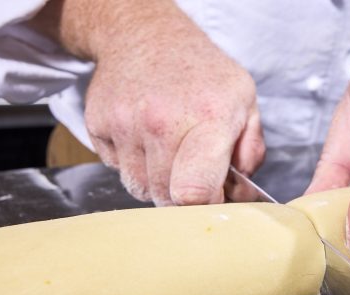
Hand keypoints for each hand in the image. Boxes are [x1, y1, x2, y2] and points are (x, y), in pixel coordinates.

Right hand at [29, 0, 264, 204]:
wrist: (146, 34)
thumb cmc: (202, 72)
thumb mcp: (244, 100)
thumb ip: (251, 151)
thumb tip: (240, 195)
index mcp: (208, 119)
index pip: (194, 191)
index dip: (205, 205)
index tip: (213, 197)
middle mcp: (161, 122)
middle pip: (167, 197)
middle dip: (183, 195)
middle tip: (193, 170)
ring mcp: (125, 124)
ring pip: (140, 188)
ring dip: (157, 182)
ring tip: (169, 151)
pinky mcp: (99, 126)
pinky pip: (116, 170)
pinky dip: (133, 164)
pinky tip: (145, 138)